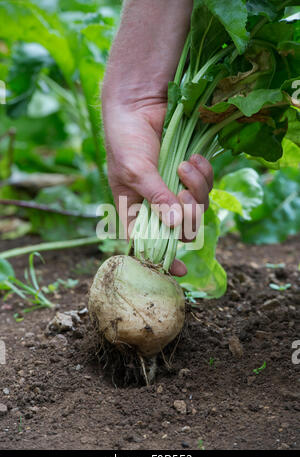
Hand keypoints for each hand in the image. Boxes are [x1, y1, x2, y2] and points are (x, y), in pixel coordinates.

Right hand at [102, 99, 213, 276]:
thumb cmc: (126, 139)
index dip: (163, 258)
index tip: (180, 272)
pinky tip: (196, 158)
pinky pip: (207, 184)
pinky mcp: (190, 173)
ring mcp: (175, 188)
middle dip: (187, 213)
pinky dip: (205, 173)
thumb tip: (175, 224)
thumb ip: (155, 198)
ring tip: (185, 166)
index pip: (148, 242)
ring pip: (198, 206)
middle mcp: (156, 203)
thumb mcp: (136, 171)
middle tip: (182, 193)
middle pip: (182, 228)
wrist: (140, 103)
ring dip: (197, 188)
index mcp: (134, 209)